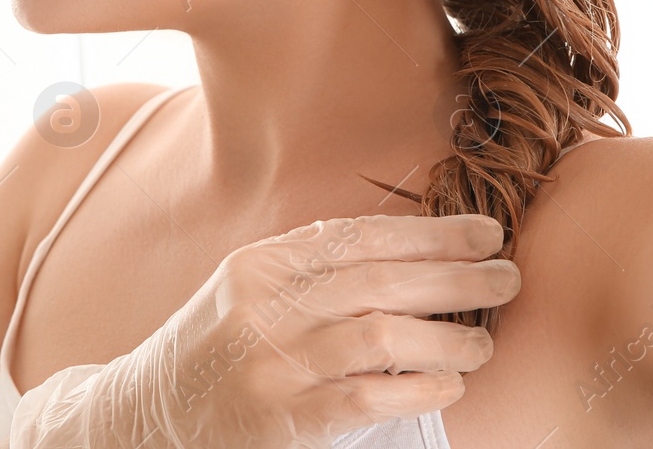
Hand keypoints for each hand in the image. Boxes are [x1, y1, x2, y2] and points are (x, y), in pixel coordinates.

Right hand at [8, 213, 516, 448]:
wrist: (144, 417)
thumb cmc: (216, 349)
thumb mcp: (249, 292)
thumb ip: (316, 271)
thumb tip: (417, 252)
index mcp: (261, 265)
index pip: (361, 236)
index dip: (431, 232)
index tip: (485, 233)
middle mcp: (262, 307)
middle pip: (379, 280)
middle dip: (454, 276)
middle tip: (508, 278)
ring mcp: (270, 366)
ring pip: (379, 336)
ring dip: (445, 337)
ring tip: (482, 342)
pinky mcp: (280, 422)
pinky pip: (364, 398)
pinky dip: (416, 389)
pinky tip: (449, 385)